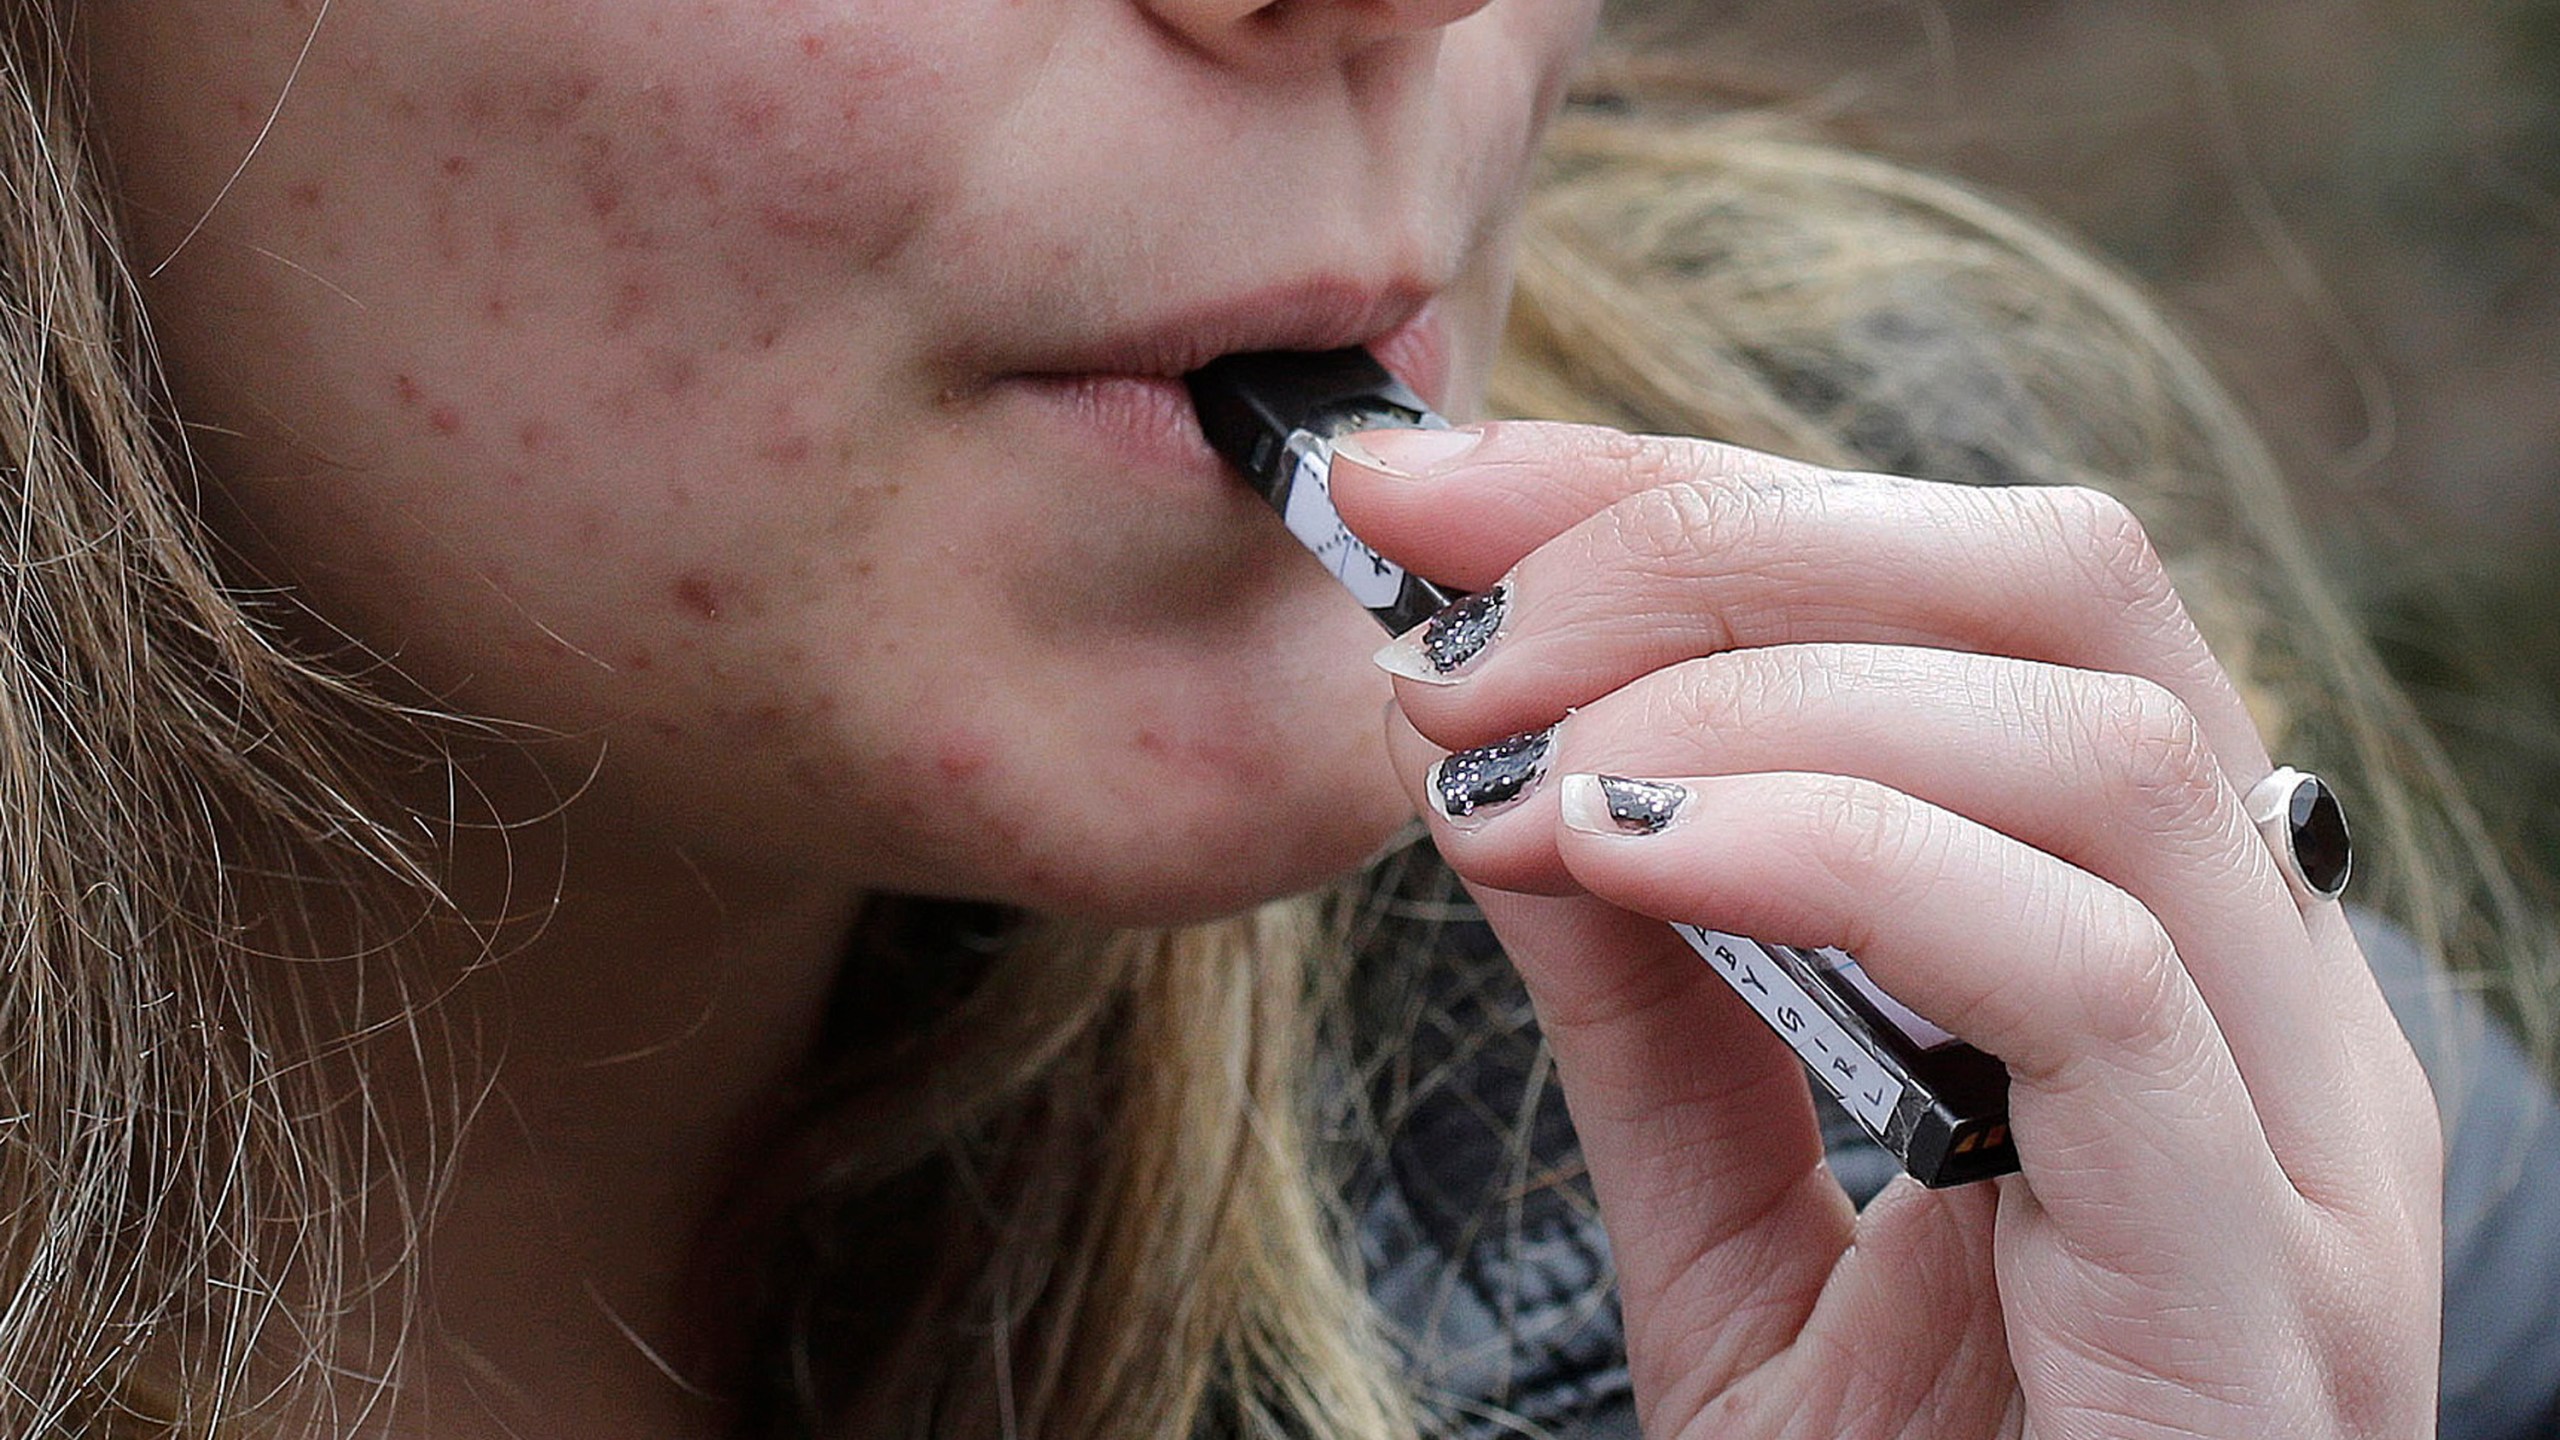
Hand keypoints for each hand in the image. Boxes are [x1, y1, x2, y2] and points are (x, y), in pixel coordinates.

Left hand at [1331, 422, 2441, 1438]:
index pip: (1965, 590)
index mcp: (2153, 938)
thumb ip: (1655, 988)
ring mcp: (2297, 1133)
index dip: (1686, 494)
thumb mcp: (1730, 1215)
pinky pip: (2092, 974)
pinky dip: (1836, 851)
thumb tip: (1511, 756)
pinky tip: (1621, 857)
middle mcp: (2266, 995)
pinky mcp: (2264, 1279)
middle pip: (2063, 585)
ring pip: (2093, 736)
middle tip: (1454, 619)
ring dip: (1750, 688)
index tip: (1424, 494)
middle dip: (1718, 539)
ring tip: (1511, 763)